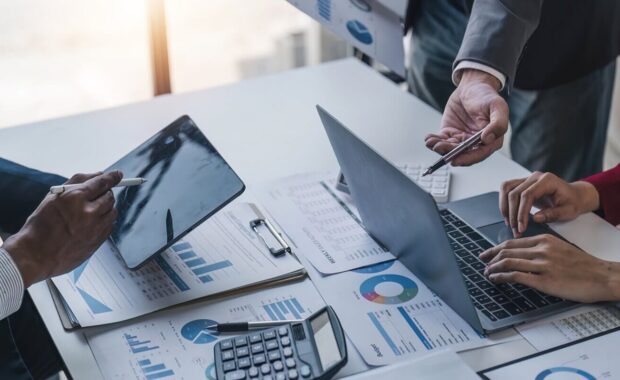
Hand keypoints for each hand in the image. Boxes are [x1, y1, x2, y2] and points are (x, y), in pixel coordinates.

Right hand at [2, 171, 122, 286]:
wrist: (36, 255)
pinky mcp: (98, 241)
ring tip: (90, 211)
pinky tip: (91, 224)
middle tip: (97, 196)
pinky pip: (110, 226)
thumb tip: (98, 174)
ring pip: (112, 212)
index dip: (112, 177)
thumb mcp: (53, 197)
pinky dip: (104, 222)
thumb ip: (77, 182)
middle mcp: (89, 213)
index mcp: (75, 198)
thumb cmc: (41, 226)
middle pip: (110, 197)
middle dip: (105, 194)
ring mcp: (95, 229)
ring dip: (105, 208)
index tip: (118, 175)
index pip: (102, 182)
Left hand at [425, 69, 508, 165]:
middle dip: (450, 153)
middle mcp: (476, 143)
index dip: (468, 159)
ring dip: (440, 148)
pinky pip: (442, 141)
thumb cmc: (486, 96)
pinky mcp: (450, 134)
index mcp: (491, 140)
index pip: (479, 154)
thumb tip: (488, 139)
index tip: (456, 160)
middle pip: (462, 154)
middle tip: (440, 149)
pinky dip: (434, 141)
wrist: (472, 86)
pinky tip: (428, 139)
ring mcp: (462, 139)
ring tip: (432, 143)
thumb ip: (498, 123)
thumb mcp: (497, 106)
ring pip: (450, 149)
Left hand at [480, 234, 619, 302]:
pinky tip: (495, 279)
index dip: (496, 248)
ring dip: (493, 268)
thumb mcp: (561, 249)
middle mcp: (541, 250)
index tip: (487, 253)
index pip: (513, 242)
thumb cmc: (584, 266)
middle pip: (507, 251)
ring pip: (508, 262)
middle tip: (482, 262)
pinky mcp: (544, 280)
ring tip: (487, 273)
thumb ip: (543, 249)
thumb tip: (526, 255)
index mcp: (545, 240)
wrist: (603, 276)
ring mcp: (542, 265)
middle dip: (491, 257)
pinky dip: (501, 277)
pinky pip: (515, 276)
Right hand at [500, 172, 599, 237]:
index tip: (521, 227)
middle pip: (514, 192)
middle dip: (512, 213)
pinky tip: (508, 215)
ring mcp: (527, 179)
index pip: (527, 195)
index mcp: (547, 180)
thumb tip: (535, 218)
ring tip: (509, 222)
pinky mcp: (522, 183)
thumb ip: (553, 214)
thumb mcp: (568, 211)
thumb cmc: (573, 203)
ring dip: (504, 207)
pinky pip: (507, 189)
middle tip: (515, 229)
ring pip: (506, 188)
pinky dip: (504, 202)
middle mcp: (535, 177)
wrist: (574, 195)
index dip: (521, 212)